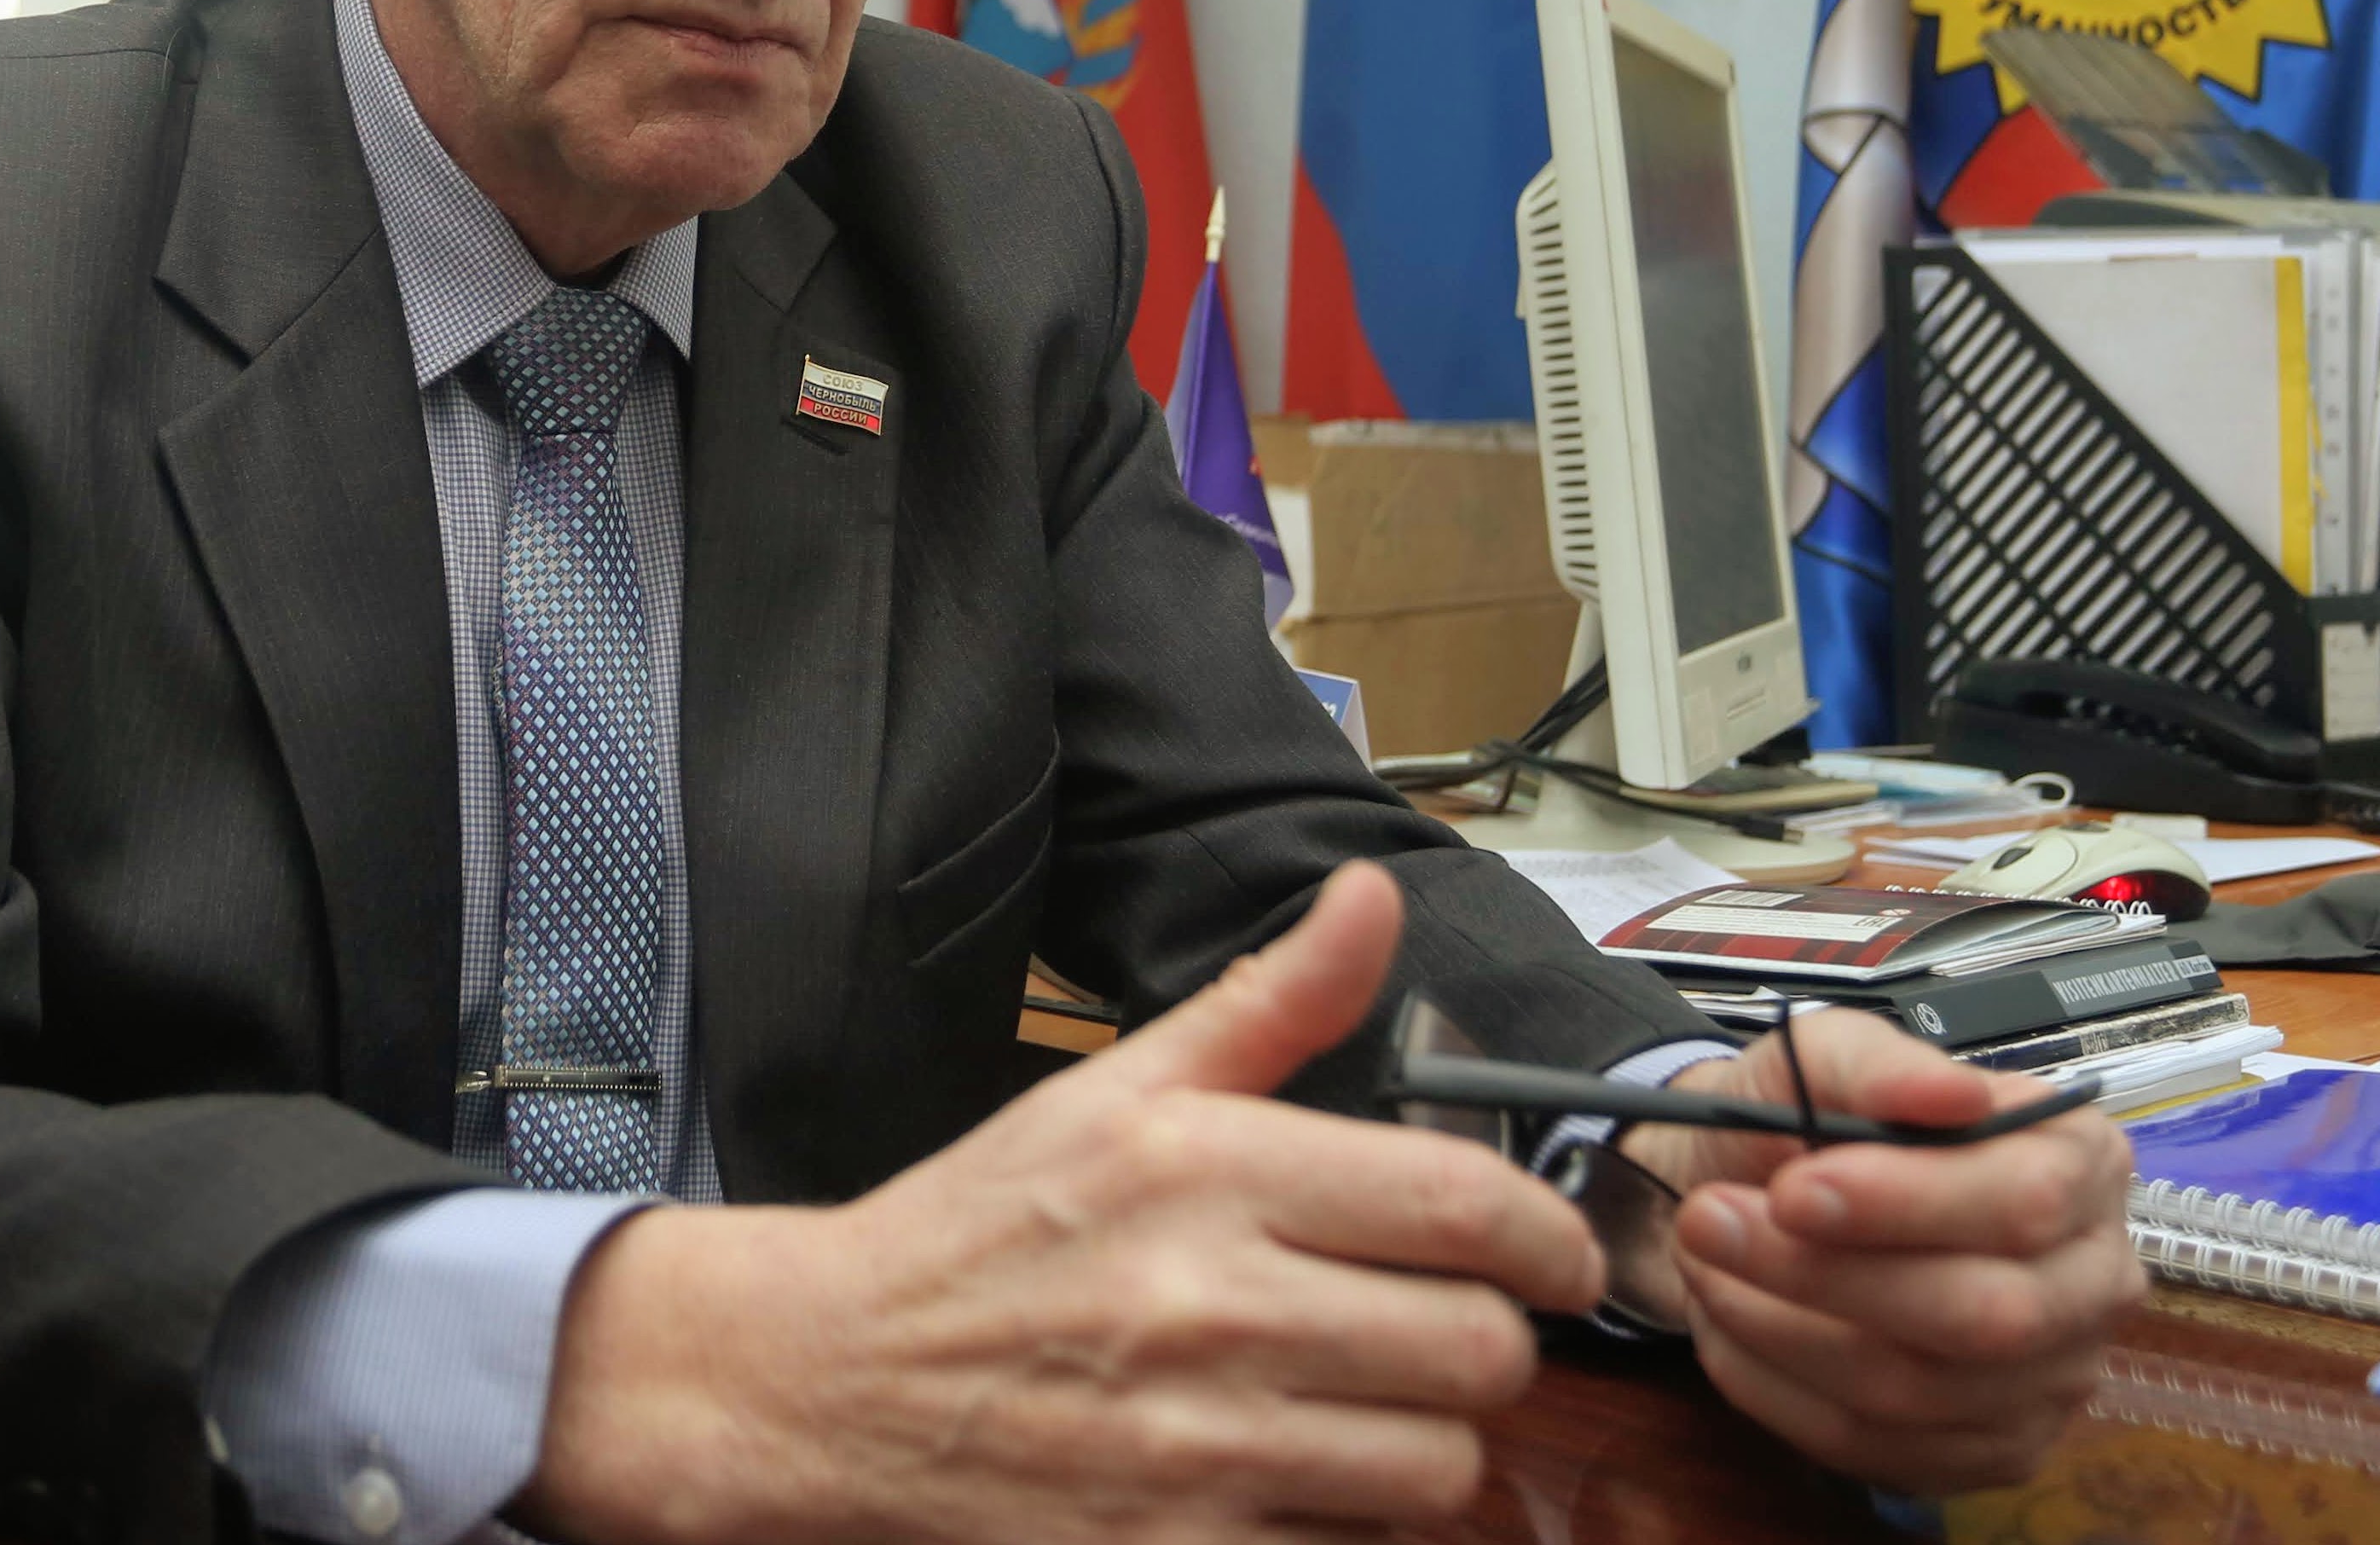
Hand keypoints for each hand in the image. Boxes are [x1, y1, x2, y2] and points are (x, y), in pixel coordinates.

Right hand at [514, 864, 1604, 1543]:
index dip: (1549, 1239)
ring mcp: (1197, 1448)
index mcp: (1205, 1170)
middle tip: (1428, 1328)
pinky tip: (1288, 1475)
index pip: (1467, 1207)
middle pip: (1481, 1350)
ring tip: (1355, 1406)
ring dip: (1420, 1442)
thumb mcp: (1116, 1089)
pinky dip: (1343, 1522)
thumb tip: (1372, 897)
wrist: (831, 1378)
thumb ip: (1270, 1003)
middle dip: (1478, 1341)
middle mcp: (1211, 1306)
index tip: (1547, 1257)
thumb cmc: (985, 1227)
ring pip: (1440, 1468)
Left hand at [1618, 1011, 2144, 1496]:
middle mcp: (2089, 1280)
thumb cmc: (1808, 1121)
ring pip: (1919, 1390)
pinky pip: (1875, 1448)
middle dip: (1829, 1275)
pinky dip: (1774, 1388)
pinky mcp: (1985, 1452)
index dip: (1907, 1203)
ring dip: (1781, 1328)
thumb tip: (1950, 1096)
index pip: (2027, 1200)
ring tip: (1705, 1261)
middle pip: (1987, 1314)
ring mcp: (2048, 1380)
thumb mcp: (1826, 1055)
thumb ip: (1881, 1066)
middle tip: (1711, 1223)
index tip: (1792, 1190)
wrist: (1747, 1191)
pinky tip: (1725, 1325)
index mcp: (2079, 1163)